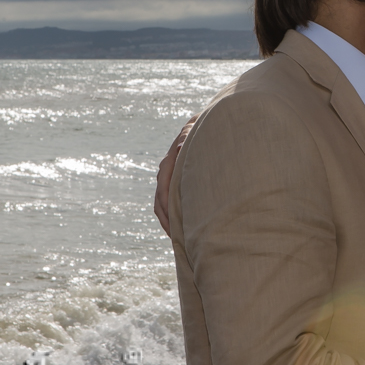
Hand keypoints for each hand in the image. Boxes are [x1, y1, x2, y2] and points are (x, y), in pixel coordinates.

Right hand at [154, 116, 196, 236]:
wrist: (203, 126)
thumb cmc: (201, 131)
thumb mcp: (194, 133)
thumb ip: (186, 140)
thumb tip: (179, 147)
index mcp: (169, 163)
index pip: (163, 190)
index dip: (168, 208)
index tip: (175, 225)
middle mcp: (165, 173)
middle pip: (160, 202)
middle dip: (167, 221)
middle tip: (178, 239)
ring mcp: (169, 178)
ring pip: (162, 205)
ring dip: (169, 222)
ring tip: (179, 238)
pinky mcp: (175, 183)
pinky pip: (169, 203)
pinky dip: (173, 216)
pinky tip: (183, 227)